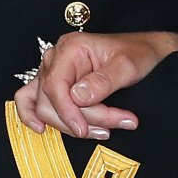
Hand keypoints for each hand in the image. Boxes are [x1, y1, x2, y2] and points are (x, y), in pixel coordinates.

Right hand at [13, 30, 177, 139]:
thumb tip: (77, 97)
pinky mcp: (55, 83)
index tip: (83, 130)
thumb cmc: (138, 54)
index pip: (55, 85)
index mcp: (71, 47)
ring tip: (103, 130)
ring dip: (70, 124)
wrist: (146, 52)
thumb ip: (103, 81)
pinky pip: (31, 99)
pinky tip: (41, 130)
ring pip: (45, 106)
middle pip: (50, 99)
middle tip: (110, 128)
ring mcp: (52, 70)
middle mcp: (56, 57)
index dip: (67, 111)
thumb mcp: (128, 66)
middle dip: (79, 119)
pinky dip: (32, 115)